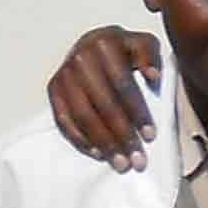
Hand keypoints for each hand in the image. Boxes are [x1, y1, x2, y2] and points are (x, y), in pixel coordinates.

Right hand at [48, 26, 165, 170]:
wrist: (94, 43)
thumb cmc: (124, 49)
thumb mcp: (144, 44)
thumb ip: (150, 56)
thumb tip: (153, 76)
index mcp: (104, 45)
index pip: (123, 86)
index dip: (137, 112)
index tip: (150, 135)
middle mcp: (80, 59)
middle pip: (103, 105)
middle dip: (122, 135)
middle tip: (136, 159)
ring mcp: (64, 75)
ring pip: (83, 115)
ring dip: (103, 143)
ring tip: (120, 163)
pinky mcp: (54, 89)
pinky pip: (64, 119)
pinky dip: (80, 139)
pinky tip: (97, 153)